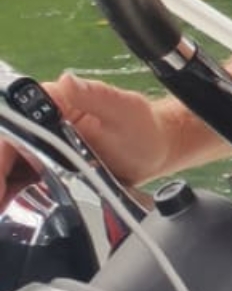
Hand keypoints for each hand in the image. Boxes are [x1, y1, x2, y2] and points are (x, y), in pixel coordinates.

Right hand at [0, 73, 172, 199]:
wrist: (156, 152)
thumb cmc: (143, 128)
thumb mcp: (123, 110)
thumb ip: (95, 95)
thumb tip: (67, 80)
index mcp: (55, 102)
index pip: (15, 121)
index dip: (3, 149)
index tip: (1, 172)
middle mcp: (44, 122)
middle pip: (8, 145)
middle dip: (0, 174)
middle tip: (0, 202)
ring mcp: (45, 145)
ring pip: (11, 164)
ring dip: (3, 185)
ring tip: (2, 210)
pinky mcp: (49, 166)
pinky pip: (23, 179)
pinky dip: (12, 194)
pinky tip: (9, 209)